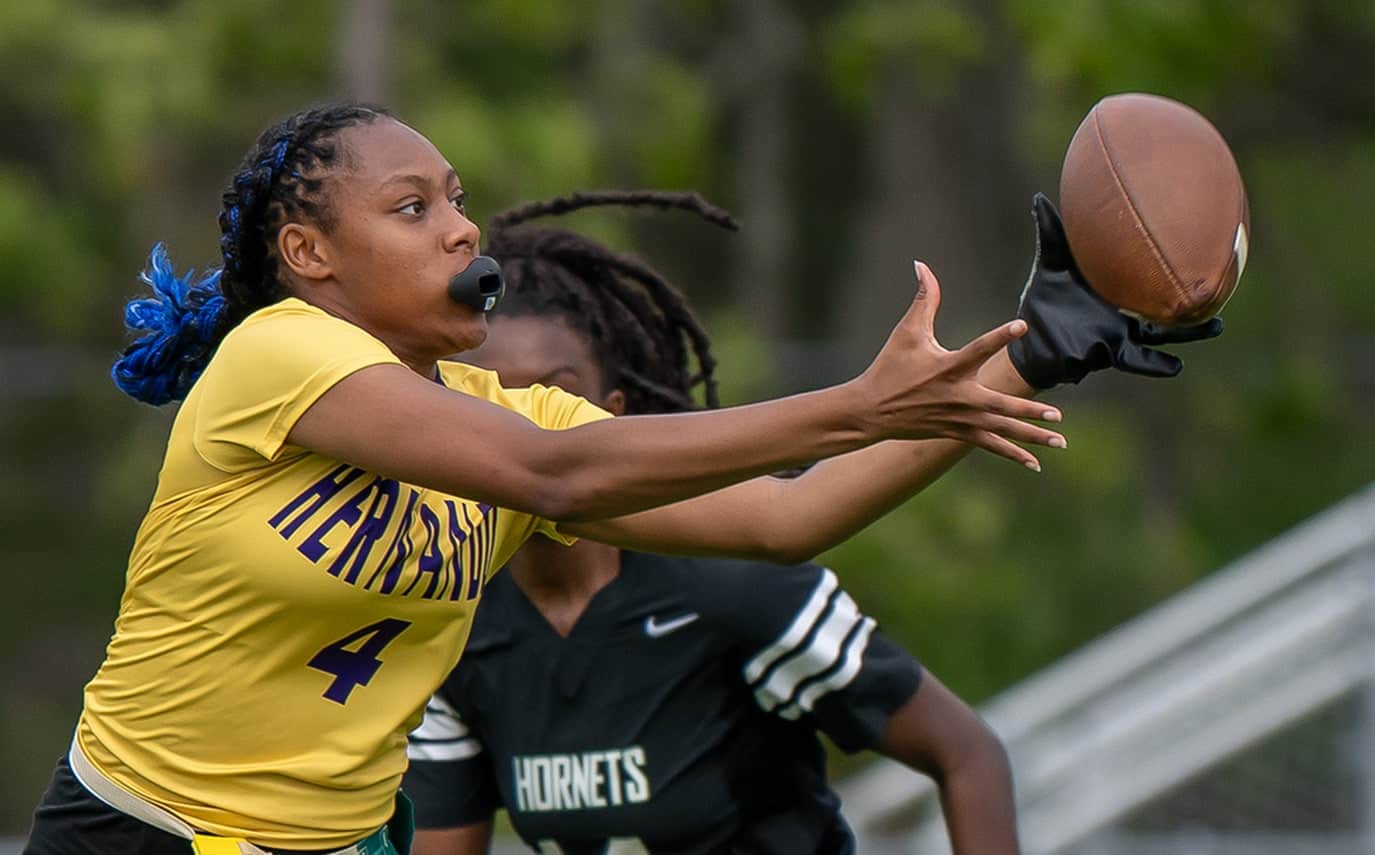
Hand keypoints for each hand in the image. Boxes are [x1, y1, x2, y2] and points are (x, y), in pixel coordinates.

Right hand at [855, 262, 1064, 470]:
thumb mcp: (906, 331)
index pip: (979, 348)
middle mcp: (959, 395)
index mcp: (949, 367)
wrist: (871, 410)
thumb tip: (921, 265)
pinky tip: (1034, 464)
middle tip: (1057, 414)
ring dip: (1031, 436)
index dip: (1000, 336)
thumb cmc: (889, 367)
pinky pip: (990, 444)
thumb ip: (924, 299)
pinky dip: (1012, 454)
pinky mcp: (956, 432)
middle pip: (1001, 405)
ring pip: (1002, 429)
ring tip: (1060, 441)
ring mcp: (959, 418)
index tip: (1023, 326)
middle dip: (1030, 411)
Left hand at [1008, 193, 1223, 388]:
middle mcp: (1124, 312)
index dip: (1169, 259)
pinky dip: (1155, 364)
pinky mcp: (1108, 351)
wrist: (1030, 337)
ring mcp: (1120, 333)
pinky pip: (1136, 359)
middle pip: (1164, 304)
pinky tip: (1176, 366)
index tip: (1197, 243)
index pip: (1147, 272)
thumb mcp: (1050, 264)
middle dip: (1191, 296)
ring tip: (1215, 326)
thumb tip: (1041, 197)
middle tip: (1223, 284)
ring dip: (1187, 333)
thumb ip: (1052, 233)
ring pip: (1160, 334)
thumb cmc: (1044, 301)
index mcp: (1116, 289)